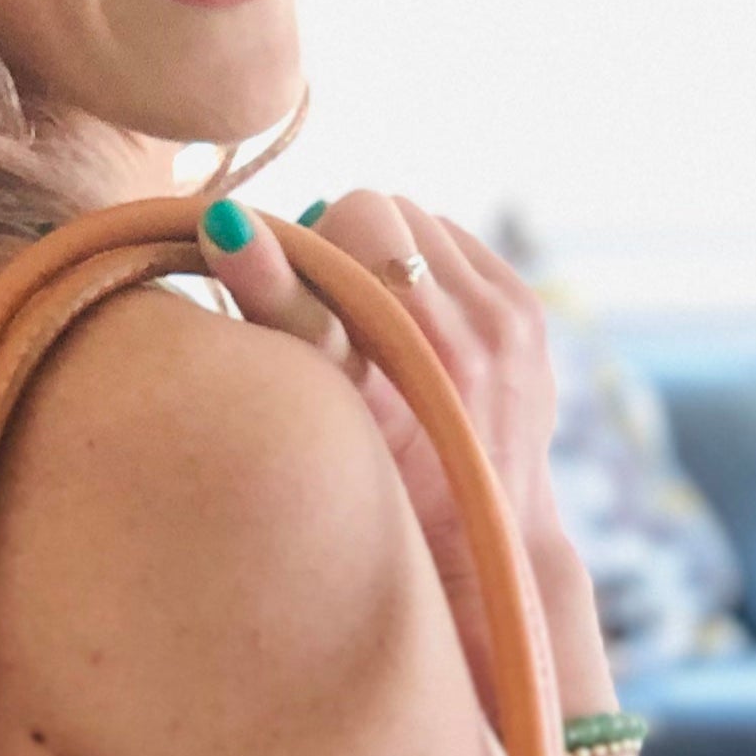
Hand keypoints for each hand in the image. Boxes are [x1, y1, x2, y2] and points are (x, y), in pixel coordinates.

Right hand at [192, 188, 592, 714]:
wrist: (477, 543)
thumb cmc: (378, 486)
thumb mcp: (320, 398)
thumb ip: (278, 304)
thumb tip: (224, 224)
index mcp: (431, 339)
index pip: (357, 217)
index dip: (314, 249)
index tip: (299, 298)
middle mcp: (487, 321)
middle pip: (390, 212)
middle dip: (350, 250)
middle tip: (332, 318)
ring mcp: (517, 315)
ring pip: (425, 225)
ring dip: (389, 261)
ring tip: (372, 329)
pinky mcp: (531, 313)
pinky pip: (461, 249)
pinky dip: (427, 274)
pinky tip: (411, 331)